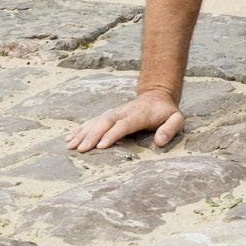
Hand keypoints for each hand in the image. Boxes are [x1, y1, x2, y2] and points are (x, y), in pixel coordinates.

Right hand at [65, 87, 183, 151]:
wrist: (157, 96)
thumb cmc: (166, 112)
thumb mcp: (176, 119)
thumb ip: (170, 128)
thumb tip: (159, 142)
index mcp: (139, 114)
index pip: (124, 124)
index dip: (113, 134)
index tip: (101, 145)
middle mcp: (124, 112)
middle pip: (106, 122)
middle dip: (93, 135)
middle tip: (81, 149)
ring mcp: (114, 113)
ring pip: (96, 121)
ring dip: (83, 133)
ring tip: (70, 145)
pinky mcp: (108, 115)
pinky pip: (92, 121)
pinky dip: (81, 129)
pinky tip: (69, 138)